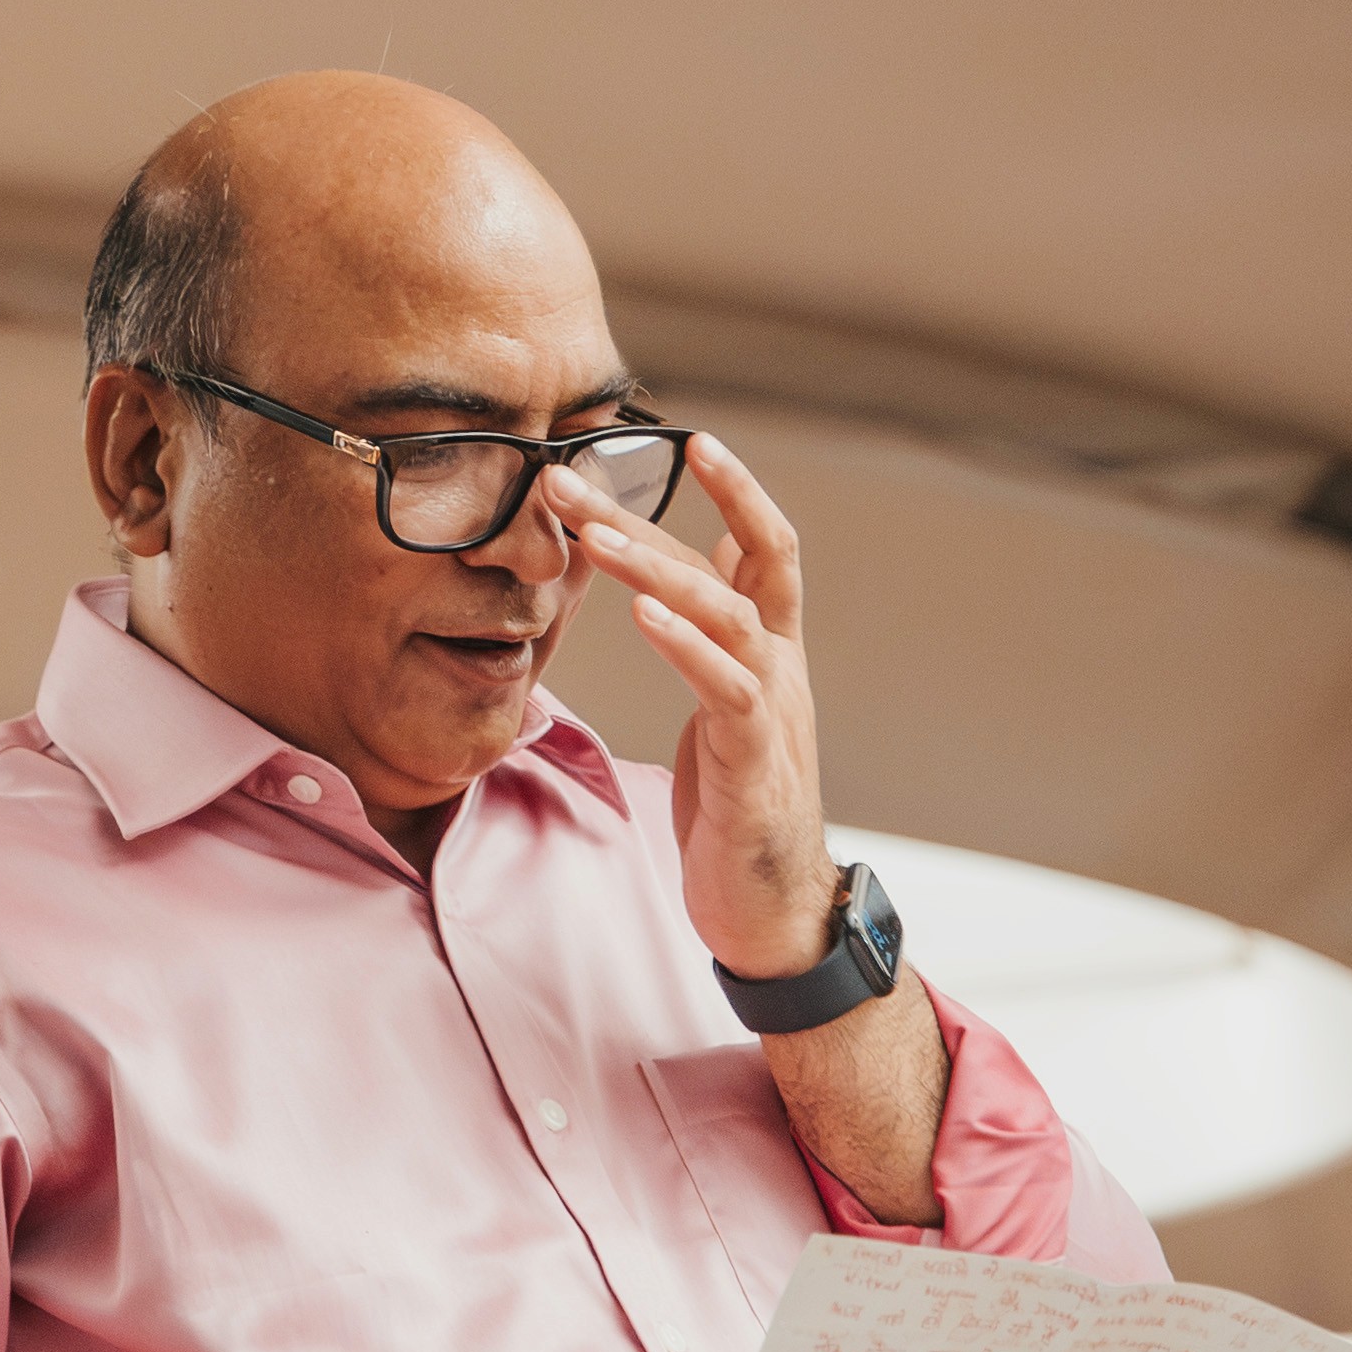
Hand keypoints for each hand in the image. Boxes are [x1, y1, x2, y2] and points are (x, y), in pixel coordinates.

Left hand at [561, 434, 835, 978]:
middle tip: (571, 477)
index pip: (765, 550)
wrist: (776, 913)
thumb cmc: (743, 810)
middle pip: (734, 566)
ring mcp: (773, 715)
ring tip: (593, 532)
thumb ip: (720, 636)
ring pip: (727, 616)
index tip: (688, 438)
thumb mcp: (730, 708)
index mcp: (772, 655)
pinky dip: (686, 644)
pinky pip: (725, 690)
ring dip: (658, 567)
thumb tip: (708, 560)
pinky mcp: (753, 766)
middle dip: (651, 516)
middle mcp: (781, 671)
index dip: (737, 491)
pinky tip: (643, 611)